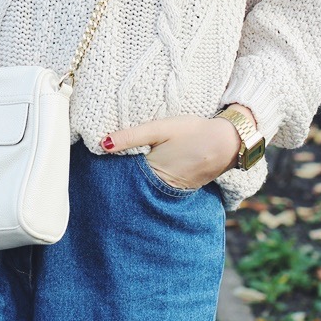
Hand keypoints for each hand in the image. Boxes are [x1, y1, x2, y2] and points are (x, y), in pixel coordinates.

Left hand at [100, 109, 249, 190]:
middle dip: (118, 180)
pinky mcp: (180, 188)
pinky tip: (144, 172)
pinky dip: (150, 182)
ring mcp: (172, 191)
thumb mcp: (159, 128)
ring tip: (117, 174)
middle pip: (133, 185)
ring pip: (145, 188)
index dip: (108, 171)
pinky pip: (159, 188)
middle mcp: (162, 188)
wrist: (227, 142)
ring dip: (134, 181)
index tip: (93, 166)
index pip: (122, 176)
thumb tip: (101, 144)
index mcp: (153, 173)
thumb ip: (131, 136)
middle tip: (98, 173)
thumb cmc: (192, 131)